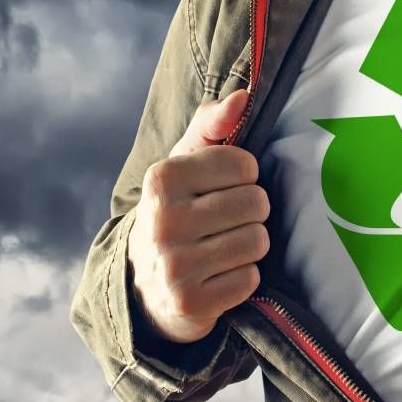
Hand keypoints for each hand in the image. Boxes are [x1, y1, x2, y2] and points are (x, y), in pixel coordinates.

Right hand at [126, 89, 270, 342]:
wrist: (145, 285)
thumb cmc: (177, 211)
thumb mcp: (185, 163)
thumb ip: (213, 124)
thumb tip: (243, 98)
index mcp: (161, 179)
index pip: (244, 164)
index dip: (244, 176)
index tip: (224, 187)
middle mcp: (163, 221)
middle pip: (256, 203)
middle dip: (251, 212)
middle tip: (226, 221)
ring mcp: (175, 266)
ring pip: (257, 241)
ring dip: (249, 245)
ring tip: (223, 247)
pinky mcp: (191, 303)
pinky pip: (249, 279)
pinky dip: (242, 278)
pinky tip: (219, 275)